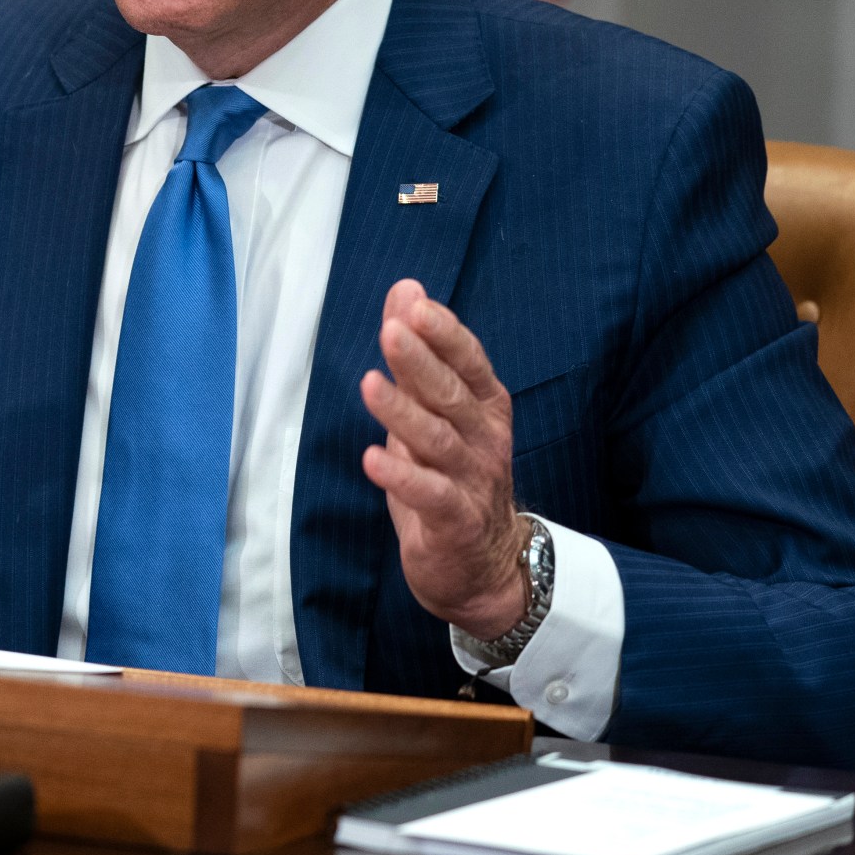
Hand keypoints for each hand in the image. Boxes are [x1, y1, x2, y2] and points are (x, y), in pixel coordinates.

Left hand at [358, 279, 528, 641]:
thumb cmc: (450, 475)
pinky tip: (372, 458)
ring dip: (403, 413)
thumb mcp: (433, 410)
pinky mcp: (455, 520)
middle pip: (451, 395)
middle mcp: (484, 439)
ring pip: (438, 441)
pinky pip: (430, 494)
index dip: (444, 333)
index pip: (469, 361)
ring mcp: (473, 480)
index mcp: (484, 406)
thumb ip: (420, 353)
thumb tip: (407, 289)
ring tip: (370, 386)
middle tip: (391, 332)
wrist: (482, 565)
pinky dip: (401, 476)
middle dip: (421, 362)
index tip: (415, 305)